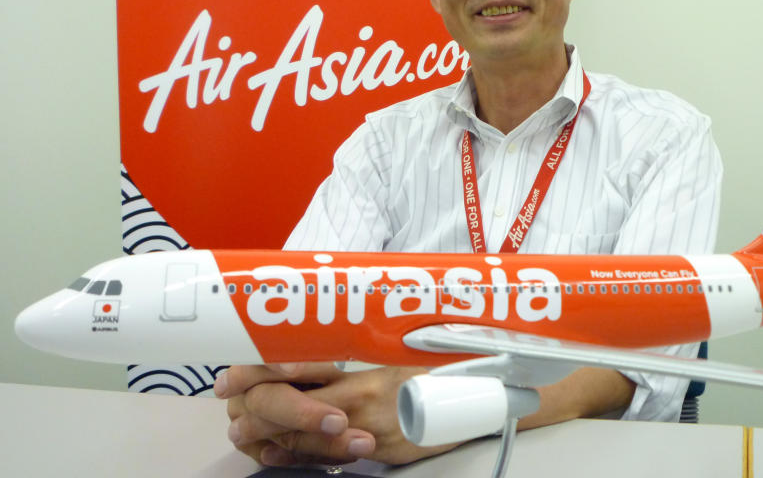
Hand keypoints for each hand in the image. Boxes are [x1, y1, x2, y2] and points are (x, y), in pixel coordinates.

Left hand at [215, 363, 461, 466]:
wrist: (480, 395)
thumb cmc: (435, 367)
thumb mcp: (389, 356)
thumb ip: (351, 363)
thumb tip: (308, 358)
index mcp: (361, 367)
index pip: (296, 366)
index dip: (257, 372)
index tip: (232, 375)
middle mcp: (360, 396)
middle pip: (288, 405)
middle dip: (252, 409)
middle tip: (231, 406)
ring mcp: (368, 427)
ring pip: (302, 436)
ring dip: (268, 435)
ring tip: (244, 432)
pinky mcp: (380, 450)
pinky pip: (327, 457)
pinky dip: (296, 455)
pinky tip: (278, 450)